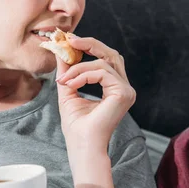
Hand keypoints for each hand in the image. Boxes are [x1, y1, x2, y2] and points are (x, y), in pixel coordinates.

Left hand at [55, 36, 135, 152]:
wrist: (83, 145)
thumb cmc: (77, 126)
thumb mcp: (69, 90)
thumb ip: (68, 71)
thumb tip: (62, 50)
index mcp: (116, 89)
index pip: (107, 60)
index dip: (90, 48)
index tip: (69, 43)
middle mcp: (125, 89)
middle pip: (111, 54)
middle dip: (89, 44)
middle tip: (69, 41)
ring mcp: (127, 91)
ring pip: (103, 62)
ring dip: (78, 68)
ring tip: (64, 80)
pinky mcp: (123, 93)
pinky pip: (101, 72)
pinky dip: (82, 76)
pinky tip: (71, 85)